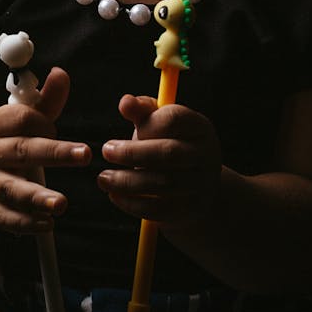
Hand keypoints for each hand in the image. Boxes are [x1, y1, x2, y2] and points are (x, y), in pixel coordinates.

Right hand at [0, 67, 90, 234]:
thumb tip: (61, 73)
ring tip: (62, 203)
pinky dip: (27, 223)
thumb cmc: (6, 140)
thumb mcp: (20, 118)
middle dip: (55, 153)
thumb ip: (45, 100)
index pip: (22, 119)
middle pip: (22, 151)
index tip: (54, 129)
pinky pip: (7, 219)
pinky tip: (48, 223)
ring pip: (12, 190)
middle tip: (85, 154)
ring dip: (38, 197)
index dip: (45, 123)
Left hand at [97, 94, 221, 224]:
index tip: (123, 128)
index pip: (175, 119)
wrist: (195, 185)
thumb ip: (141, 110)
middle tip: (106, 151)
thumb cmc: (168, 144)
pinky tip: (116, 196)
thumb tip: (125, 102)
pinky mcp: (194, 209)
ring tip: (104, 178)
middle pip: (169, 152)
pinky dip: (133, 204)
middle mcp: (207, 153)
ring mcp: (204, 183)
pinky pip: (161, 209)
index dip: (145, 124)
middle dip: (131, 153)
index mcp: (199, 126)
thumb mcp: (158, 124)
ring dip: (127, 182)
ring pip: (163, 183)